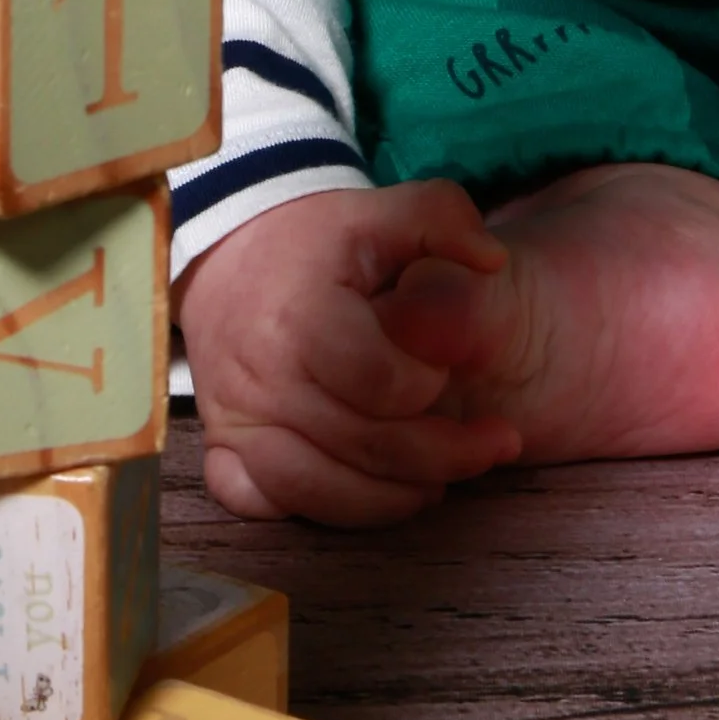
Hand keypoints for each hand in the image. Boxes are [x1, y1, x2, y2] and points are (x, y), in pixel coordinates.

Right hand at [177, 180, 524, 524]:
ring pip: (316, 491)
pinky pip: (263, 504)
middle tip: (494, 444)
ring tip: (442, 482)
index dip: (427, 385)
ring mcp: (237, 419)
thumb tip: (491, 261)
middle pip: (362, 445)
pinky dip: (319, 509)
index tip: (444, 370)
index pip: (379, 383)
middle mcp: (263, 376)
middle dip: (444, 455)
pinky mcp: (223, 447)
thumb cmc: (321, 240)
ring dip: (392, 498)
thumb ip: (445, 220)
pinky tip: (367, 492)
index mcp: (303, 316)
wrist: (230, 253)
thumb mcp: (384, 211)